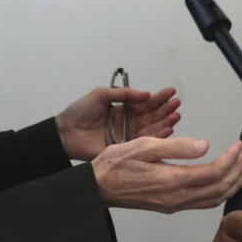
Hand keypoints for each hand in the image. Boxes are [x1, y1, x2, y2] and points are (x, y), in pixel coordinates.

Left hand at [56, 86, 180, 160]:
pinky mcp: (124, 149)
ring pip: (151, 129)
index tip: (171, 92)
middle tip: (177, 104)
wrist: (65, 132)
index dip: (159, 98)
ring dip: (165, 123)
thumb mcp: (101, 95)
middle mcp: (128, 123)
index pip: (145, 103)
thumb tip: (146, 94)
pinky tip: (167, 130)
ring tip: (176, 116)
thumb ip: (124, 94)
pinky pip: (143, 143)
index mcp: (123, 109)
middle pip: (152, 116)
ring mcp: (127, 136)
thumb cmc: (79, 112)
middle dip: (166, 110)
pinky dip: (157, 137)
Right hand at [92, 137, 241, 212]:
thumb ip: (176, 146)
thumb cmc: (114, 165)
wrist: (96, 187)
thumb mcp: (143, 145)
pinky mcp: (169, 205)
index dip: (230, 159)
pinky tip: (222, 183)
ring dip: (231, 184)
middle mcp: (175, 197)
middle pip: (218, 189)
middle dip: (237, 172)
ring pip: (212, 200)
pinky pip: (201, 203)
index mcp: (171, 181)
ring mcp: (173, 204)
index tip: (238, 146)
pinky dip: (218, 193)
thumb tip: (203, 146)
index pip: (213, 173)